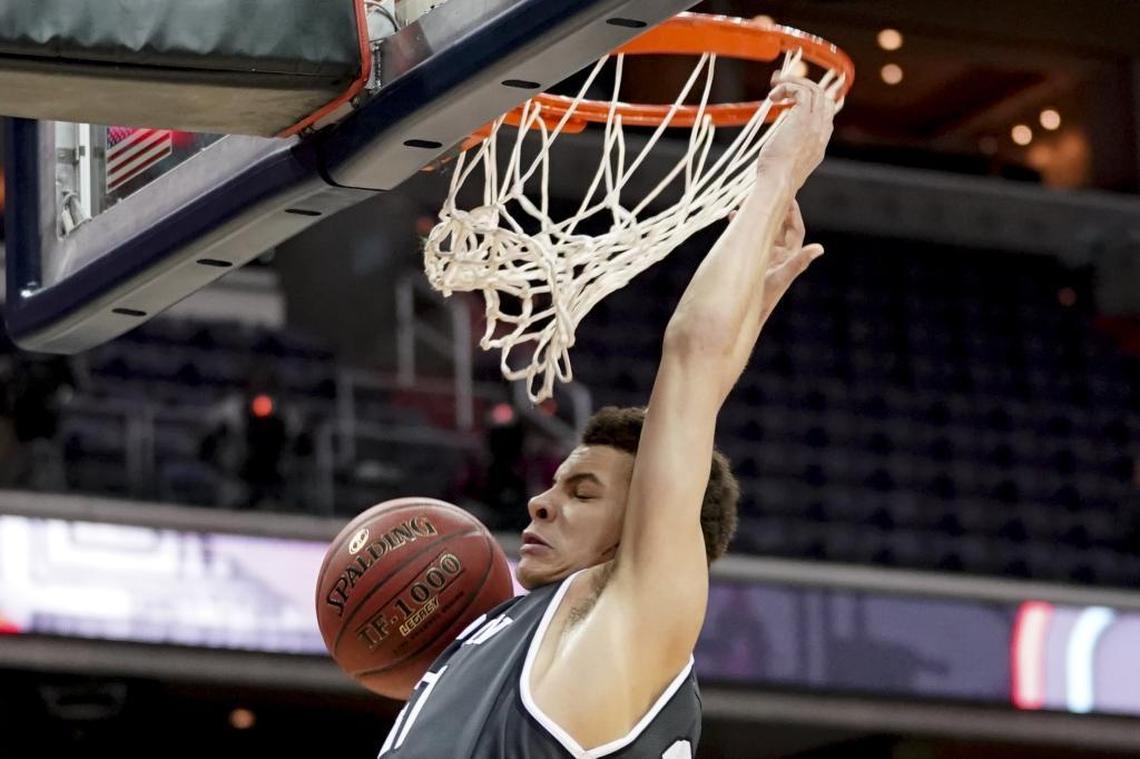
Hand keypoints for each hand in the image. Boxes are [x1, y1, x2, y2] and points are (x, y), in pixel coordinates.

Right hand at [730, 200, 823, 323]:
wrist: (744, 318)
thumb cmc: (763, 302)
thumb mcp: (780, 279)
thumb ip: (798, 263)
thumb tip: (819, 248)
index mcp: (789, 257)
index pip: (795, 229)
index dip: (793, 212)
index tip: (787, 195)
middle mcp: (779, 256)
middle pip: (779, 227)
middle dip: (773, 210)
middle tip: (765, 193)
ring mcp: (765, 258)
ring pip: (763, 231)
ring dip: (756, 217)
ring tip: (746, 202)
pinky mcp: (752, 262)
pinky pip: (749, 239)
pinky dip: (742, 228)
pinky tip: (732, 218)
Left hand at [756, 72, 835, 188]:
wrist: (777, 183)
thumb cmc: (774, 177)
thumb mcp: (784, 162)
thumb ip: (788, 151)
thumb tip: (779, 153)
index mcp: (819, 143)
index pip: (824, 113)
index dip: (809, 101)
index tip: (789, 98)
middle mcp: (821, 132)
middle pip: (822, 97)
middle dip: (802, 85)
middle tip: (780, 84)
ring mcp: (815, 125)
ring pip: (814, 90)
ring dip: (793, 82)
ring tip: (774, 85)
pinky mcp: (803, 119)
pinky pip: (802, 91)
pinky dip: (788, 86)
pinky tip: (773, 95)